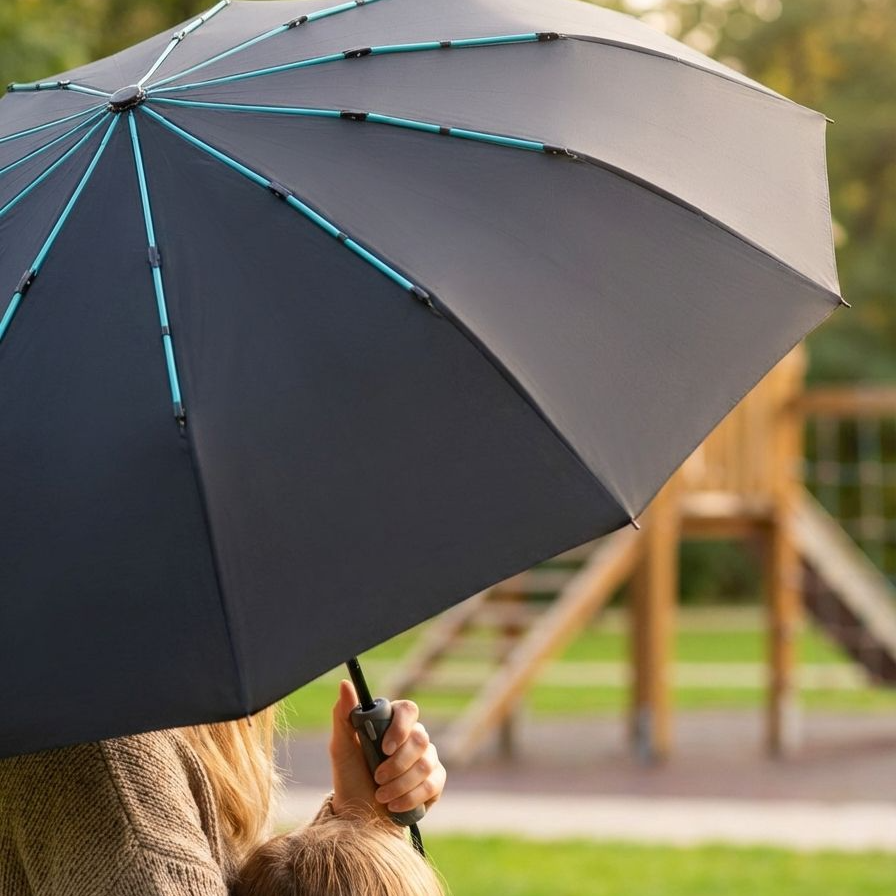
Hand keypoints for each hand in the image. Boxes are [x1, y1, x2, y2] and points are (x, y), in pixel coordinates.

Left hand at [329, 679, 445, 817]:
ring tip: (381, 796)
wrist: (359, 816)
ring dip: (400, 784)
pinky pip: (433, 784)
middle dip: (397, 764)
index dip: (400, 728)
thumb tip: (345, 684)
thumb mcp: (342, 748)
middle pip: (420, 739)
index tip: (385, 748)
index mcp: (392, 723)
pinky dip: (411, 797)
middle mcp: (413, 737)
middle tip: (377, 778)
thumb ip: (343, 716)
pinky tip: (395, 805)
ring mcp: (427, 759)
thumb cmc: (350, 778)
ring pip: (426, 764)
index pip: (408, 710)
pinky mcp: (435, 782)